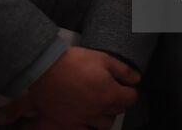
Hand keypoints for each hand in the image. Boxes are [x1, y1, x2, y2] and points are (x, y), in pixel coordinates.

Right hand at [11, 47, 137, 128]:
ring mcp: (85, 120)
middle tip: (110, 90)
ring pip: (105, 124)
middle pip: (118, 111)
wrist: (45, 69)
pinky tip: (87, 118)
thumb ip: (123, 70)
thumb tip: (136, 79)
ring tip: (99, 105)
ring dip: (106, 115)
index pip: (131, 98)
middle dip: (118, 101)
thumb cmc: (74, 61)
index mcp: (110, 94)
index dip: (130, 90)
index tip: (125, 85)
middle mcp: (100, 111)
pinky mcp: (70, 125)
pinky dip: (90, 126)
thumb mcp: (102, 58)